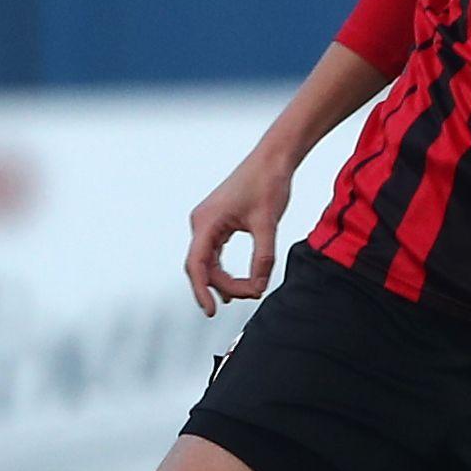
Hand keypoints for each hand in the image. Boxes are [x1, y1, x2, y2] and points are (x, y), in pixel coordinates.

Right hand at [184, 145, 296, 315]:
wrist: (274, 158)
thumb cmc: (268, 184)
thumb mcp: (268, 224)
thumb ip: (263, 258)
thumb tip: (258, 288)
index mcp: (207, 221)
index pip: (197, 265)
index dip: (201, 291)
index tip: (211, 312)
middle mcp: (201, 222)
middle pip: (203, 267)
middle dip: (224, 286)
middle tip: (253, 294)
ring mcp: (208, 222)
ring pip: (209, 263)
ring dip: (225, 280)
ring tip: (248, 292)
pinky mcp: (219, 222)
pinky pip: (215, 254)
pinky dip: (225, 270)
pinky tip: (238, 285)